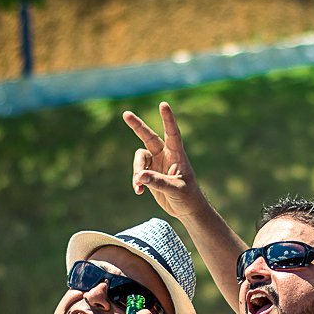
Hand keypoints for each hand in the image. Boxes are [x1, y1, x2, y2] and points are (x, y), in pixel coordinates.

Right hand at [124, 102, 208, 220]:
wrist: (186, 208)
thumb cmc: (188, 197)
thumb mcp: (176, 189)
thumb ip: (158, 182)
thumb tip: (140, 175)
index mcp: (177, 154)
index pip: (172, 133)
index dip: (168, 119)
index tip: (163, 104)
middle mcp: (165, 155)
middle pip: (149, 137)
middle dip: (137, 126)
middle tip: (125, 114)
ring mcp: (156, 163)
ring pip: (139, 159)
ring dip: (137, 171)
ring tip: (139, 185)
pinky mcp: (149, 174)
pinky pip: (138, 172)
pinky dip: (137, 181)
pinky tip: (139, 192)